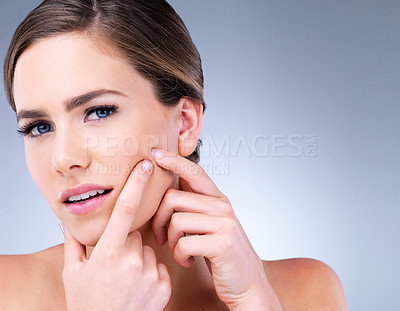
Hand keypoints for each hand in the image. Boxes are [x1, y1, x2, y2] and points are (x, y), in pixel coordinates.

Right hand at [61, 159, 170, 310]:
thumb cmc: (86, 304)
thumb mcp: (72, 272)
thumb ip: (72, 242)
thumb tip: (66, 219)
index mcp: (108, 252)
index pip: (125, 209)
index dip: (137, 184)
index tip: (147, 165)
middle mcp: (132, 260)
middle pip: (137, 234)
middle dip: (128, 241)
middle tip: (116, 263)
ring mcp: (150, 273)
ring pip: (149, 250)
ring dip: (140, 258)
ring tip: (126, 278)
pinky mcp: (163, 285)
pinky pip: (160, 266)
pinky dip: (152, 272)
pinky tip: (138, 287)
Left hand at [151, 149, 280, 309]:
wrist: (247, 283)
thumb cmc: (222, 253)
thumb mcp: (210, 224)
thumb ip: (195, 205)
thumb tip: (170, 186)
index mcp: (218, 199)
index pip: (194, 172)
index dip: (174, 161)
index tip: (156, 154)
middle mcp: (223, 206)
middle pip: (173, 198)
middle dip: (158, 219)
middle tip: (161, 236)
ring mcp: (224, 224)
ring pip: (176, 220)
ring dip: (170, 241)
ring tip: (180, 251)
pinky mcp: (222, 243)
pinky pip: (183, 243)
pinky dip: (179, 255)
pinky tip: (188, 261)